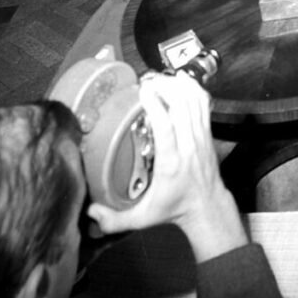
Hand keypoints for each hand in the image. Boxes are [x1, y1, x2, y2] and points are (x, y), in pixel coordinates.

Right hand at [87, 73, 246, 262]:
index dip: (157, 106)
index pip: (167, 128)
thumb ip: (114, 220)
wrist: (206, 205)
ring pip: (194, 101)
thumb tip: (90, 213)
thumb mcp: (143, 219)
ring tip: (160, 78)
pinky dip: (193, 88)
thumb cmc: (174, 208)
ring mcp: (200, 136)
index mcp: (172, 162)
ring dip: (178, 86)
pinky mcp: (207, 131)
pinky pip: (203, 103)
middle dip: (166, 88)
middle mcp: (188, 145)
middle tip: (148, 81)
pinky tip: (182, 79)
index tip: (144, 91)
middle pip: (182, 106)